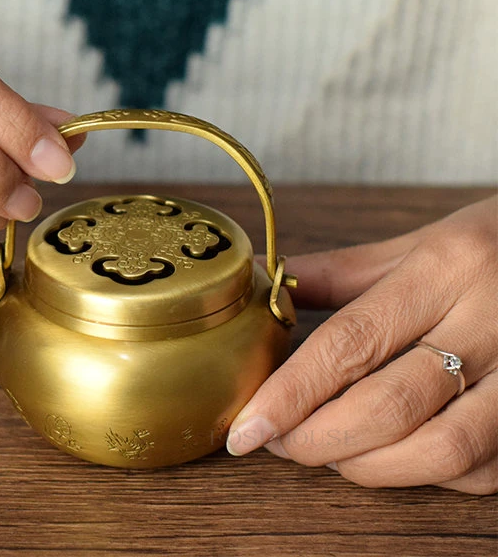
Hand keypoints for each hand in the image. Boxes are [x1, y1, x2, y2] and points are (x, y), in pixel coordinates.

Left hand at [226, 196, 497, 494]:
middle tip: (276, 441)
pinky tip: (392, 454)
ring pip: (440, 450)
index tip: (246, 427)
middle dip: (318, 438)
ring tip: (328, 450)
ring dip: (368, 466)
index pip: (351, 342)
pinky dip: (425, 475)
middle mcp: (488, 322)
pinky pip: (481, 468)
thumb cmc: (487, 245)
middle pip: (390, 406)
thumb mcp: (413, 245)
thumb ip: (336, 272)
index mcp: (444, 269)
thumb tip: (262, 285)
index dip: (290, 394)